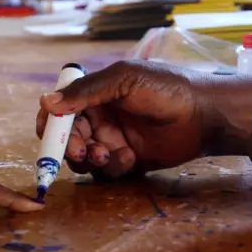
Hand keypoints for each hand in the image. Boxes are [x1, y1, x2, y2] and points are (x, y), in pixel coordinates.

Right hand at [36, 60, 210, 179]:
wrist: (206, 114)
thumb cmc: (166, 88)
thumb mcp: (123, 80)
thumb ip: (85, 92)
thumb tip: (46, 101)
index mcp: (95, 95)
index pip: (61, 111)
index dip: (51, 124)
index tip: (49, 135)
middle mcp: (100, 119)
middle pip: (69, 139)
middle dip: (70, 146)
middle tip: (82, 151)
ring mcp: (113, 141)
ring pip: (85, 158)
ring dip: (90, 159)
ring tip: (108, 155)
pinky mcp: (128, 162)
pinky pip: (107, 171)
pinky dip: (114, 166)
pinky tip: (131, 157)